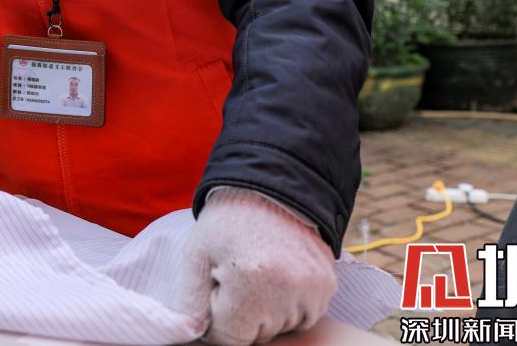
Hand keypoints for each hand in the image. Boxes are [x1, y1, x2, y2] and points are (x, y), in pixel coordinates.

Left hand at [175, 188, 335, 344]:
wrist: (270, 186)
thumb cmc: (227, 222)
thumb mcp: (196, 256)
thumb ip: (190, 304)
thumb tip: (189, 336)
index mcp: (250, 287)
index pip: (229, 339)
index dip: (218, 316)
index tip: (218, 286)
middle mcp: (286, 294)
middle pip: (256, 335)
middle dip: (241, 313)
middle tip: (237, 273)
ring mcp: (312, 292)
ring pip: (281, 328)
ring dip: (266, 310)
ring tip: (258, 270)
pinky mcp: (327, 287)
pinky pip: (304, 316)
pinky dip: (289, 304)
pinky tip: (278, 274)